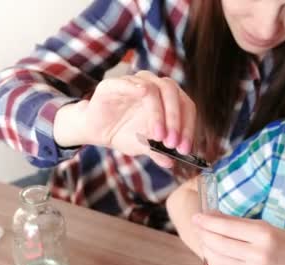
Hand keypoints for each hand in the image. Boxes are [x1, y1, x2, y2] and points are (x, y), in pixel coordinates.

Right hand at [56, 70, 195, 167]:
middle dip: (176, 121)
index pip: (186, 106)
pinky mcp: (114, 84)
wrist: (96, 131)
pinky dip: (136, 87)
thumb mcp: (144, 146)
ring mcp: (135, 81)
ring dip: (159, 113)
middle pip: (173, 95)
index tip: (184, 149)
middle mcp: (155, 85)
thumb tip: (170, 163)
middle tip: (172, 144)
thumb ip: (158, 152)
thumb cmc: (124, 133)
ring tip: (157, 136)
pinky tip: (142, 95)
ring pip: (156, 89)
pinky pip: (128, 82)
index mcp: (167, 98)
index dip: (188, 128)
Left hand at [193, 212, 284, 264]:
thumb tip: (211, 215)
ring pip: (218, 259)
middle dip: (204, 234)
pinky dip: (214, 262)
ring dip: (206, 248)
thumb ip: (237, 223)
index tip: (196, 217)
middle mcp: (258, 254)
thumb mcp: (264, 228)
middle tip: (198, 227)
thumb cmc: (282, 245)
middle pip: (219, 243)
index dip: (208, 222)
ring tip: (204, 240)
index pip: (228, 227)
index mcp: (263, 234)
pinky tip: (213, 254)